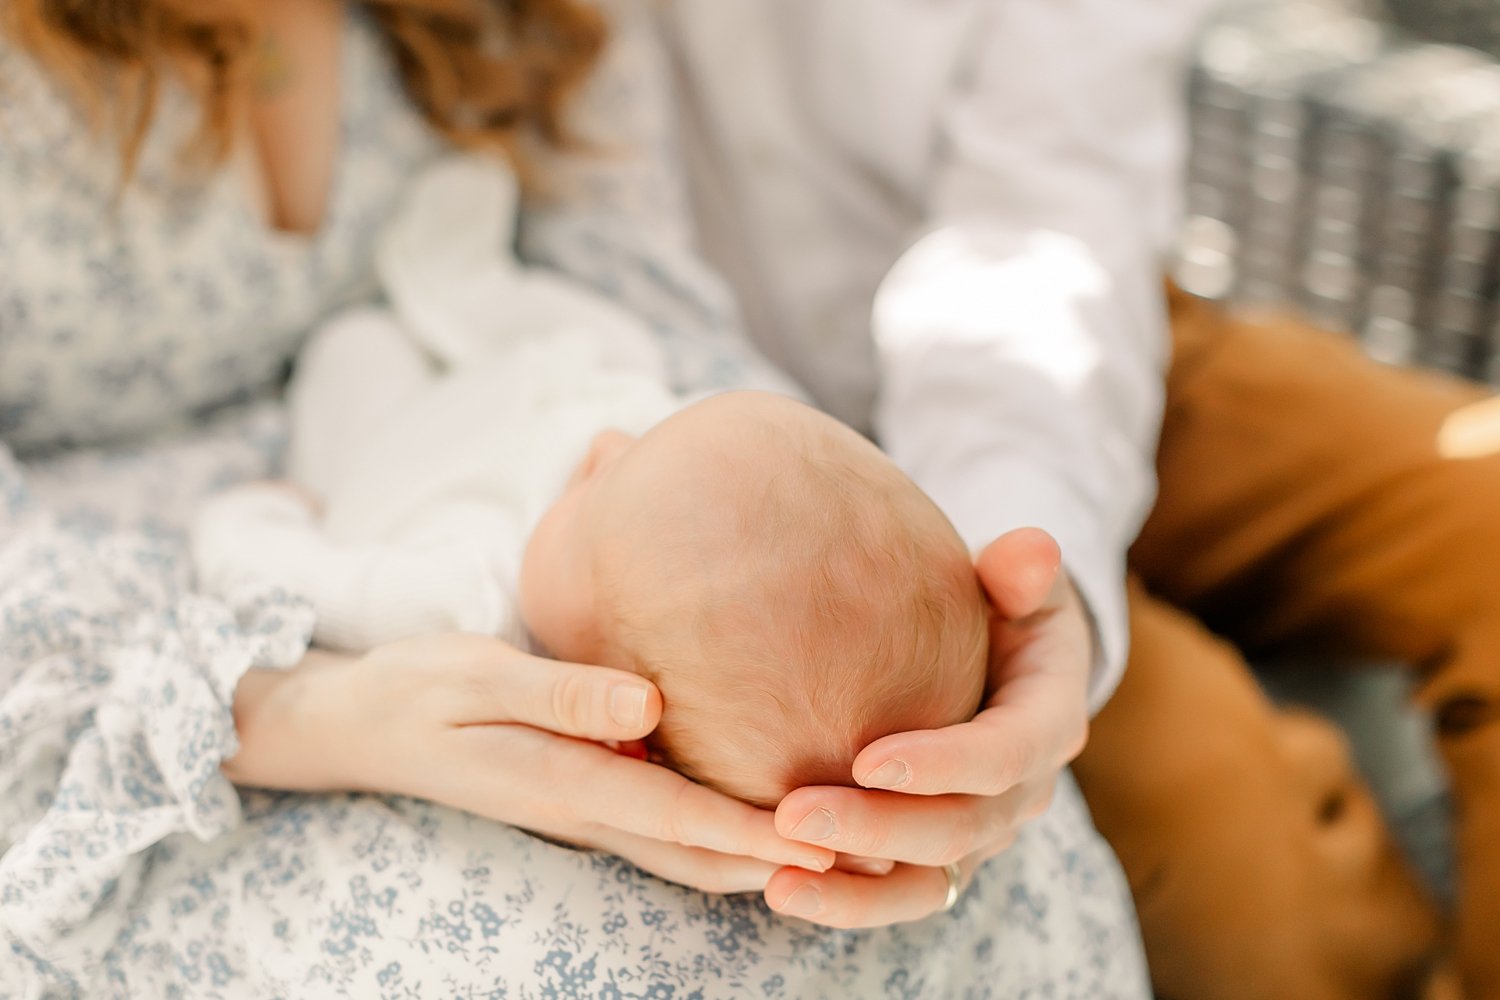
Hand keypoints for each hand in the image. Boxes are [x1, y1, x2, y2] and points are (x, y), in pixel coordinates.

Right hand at [225, 635, 835, 892]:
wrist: (361, 723)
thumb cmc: (422, 688)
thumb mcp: (479, 676)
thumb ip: (563, 694)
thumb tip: (644, 705)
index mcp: (561, 779)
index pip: (673, 814)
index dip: (747, 832)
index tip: (820, 842)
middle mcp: (581, 809)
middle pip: (692, 852)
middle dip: (773, 863)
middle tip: (861, 862)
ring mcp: (581, 812)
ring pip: (680, 851)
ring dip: (752, 860)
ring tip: (833, 853)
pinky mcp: (579, 798)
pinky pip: (659, 830)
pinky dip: (713, 837)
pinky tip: (756, 821)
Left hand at [765, 527, 1093, 926]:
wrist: (999, 662)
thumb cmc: (999, 606)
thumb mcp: (1020, 581)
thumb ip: (1021, 571)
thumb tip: (1029, 548)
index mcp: (1048, 723)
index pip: (1004, 755)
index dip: (944, 764)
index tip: (867, 758)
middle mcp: (1022, 793)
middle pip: (958, 830)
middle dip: (877, 829)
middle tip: (794, 815)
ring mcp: (981, 835)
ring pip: (927, 883)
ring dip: (854, 889)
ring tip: (778, 881)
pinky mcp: (940, 859)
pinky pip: (898, 896)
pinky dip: (845, 901)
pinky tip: (778, 888)